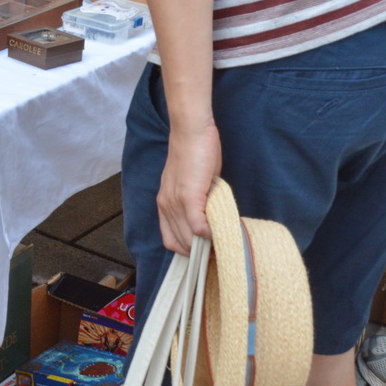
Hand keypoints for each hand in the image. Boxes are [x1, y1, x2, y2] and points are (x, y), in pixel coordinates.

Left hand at [157, 120, 222, 254]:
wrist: (191, 133)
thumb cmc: (194, 154)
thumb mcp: (189, 184)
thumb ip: (194, 203)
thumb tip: (208, 221)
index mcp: (164, 204)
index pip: (170, 240)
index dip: (187, 250)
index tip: (203, 252)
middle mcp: (166, 206)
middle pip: (180, 243)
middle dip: (198, 252)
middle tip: (217, 251)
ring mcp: (176, 202)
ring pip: (188, 238)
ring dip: (205, 246)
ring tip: (220, 244)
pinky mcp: (189, 197)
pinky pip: (198, 226)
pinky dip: (208, 233)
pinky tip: (218, 231)